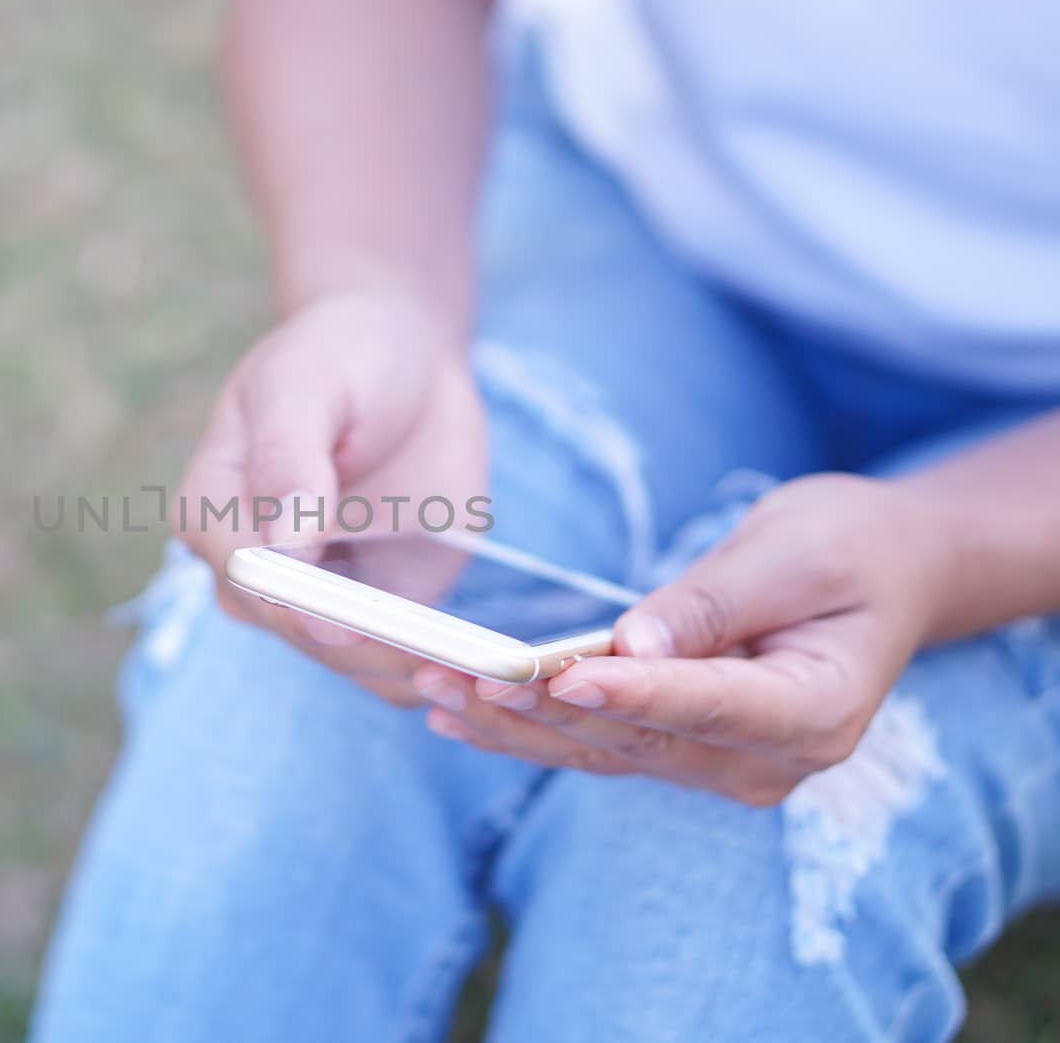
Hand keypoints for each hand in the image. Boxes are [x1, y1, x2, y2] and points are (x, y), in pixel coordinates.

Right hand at [177, 289, 486, 705]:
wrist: (404, 359)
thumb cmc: (342, 355)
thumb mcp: (307, 383)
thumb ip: (288, 456)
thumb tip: (284, 542)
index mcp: (213, 510)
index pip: (246, 573)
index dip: (297, 603)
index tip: (348, 626)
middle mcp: (249, 569)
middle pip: (295, 629)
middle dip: (362, 649)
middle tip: (433, 661)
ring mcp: (311, 597)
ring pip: (347, 660)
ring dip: (403, 670)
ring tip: (470, 674)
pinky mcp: (373, 610)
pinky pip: (393, 660)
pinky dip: (432, 671)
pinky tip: (478, 671)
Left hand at [412, 474, 949, 804]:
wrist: (884, 575)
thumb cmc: (848, 549)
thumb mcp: (798, 552)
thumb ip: (716, 603)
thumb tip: (635, 645)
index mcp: (815, 711)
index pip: (708, 707)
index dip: (632, 695)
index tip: (562, 675)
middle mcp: (767, 761)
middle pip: (637, 740)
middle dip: (539, 709)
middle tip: (453, 677)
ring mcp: (720, 766)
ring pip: (601, 753)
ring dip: (512, 725)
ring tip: (430, 690)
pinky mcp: (678, 752)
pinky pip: (594, 747)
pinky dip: (525, 730)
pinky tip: (454, 715)